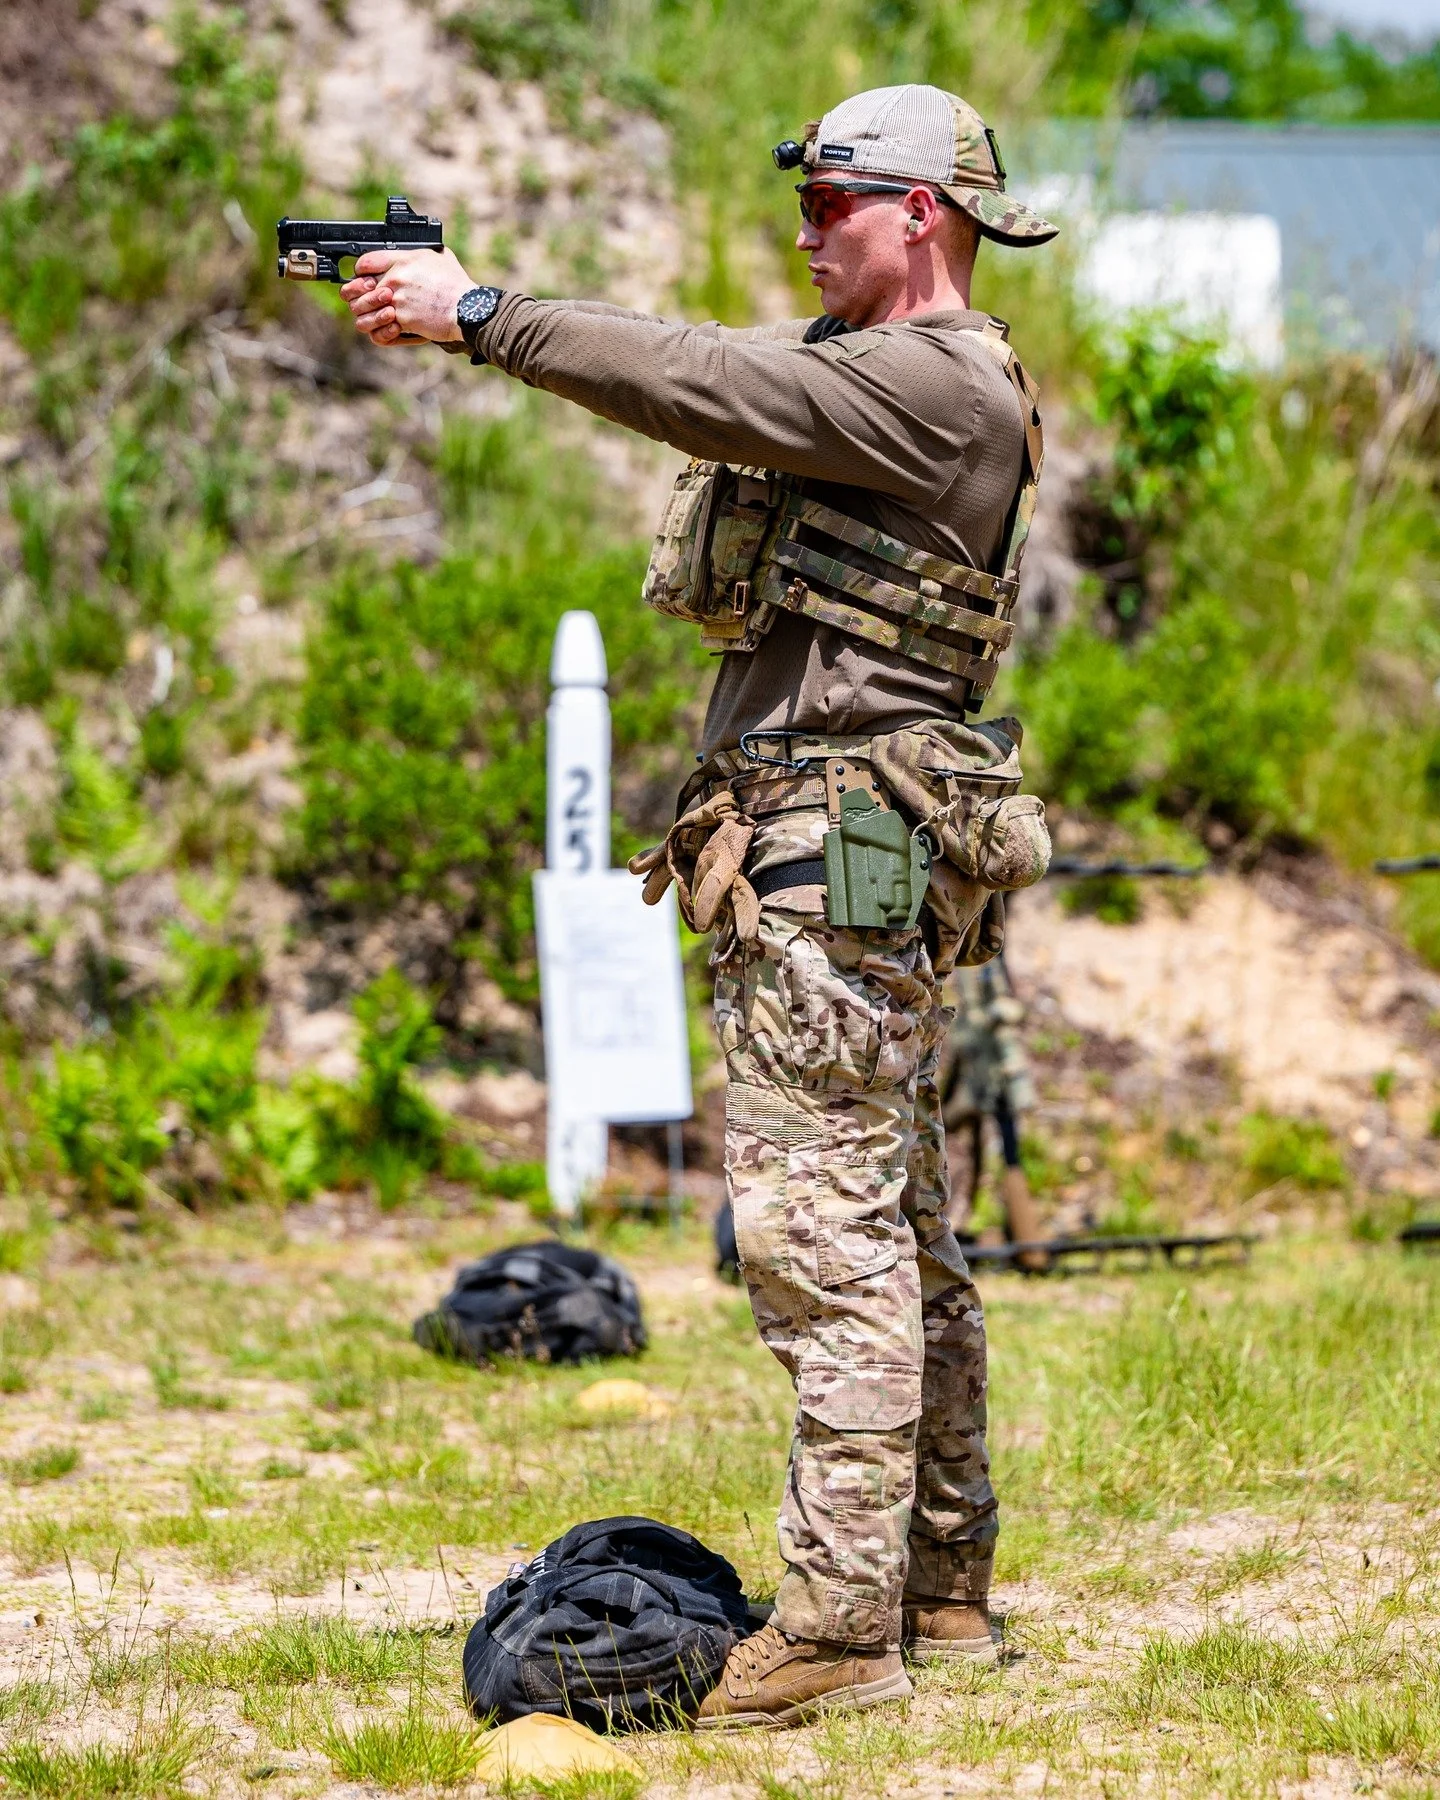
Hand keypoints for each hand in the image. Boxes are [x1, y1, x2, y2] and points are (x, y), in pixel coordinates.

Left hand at [341, 245, 474, 345]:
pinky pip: (380, 330)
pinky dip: (384, 333)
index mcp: (402, 260)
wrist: (466, 309)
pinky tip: (392, 330)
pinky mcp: (402, 320)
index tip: (364, 278)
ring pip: (363, 311)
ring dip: (368, 317)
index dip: (360, 272)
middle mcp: (395, 278)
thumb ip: (422, 253)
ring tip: (379, 318)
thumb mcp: (440, 257)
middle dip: (357, 297)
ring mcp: (396, 300)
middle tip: (365, 302)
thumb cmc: (457, 284)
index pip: (365, 262)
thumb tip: (420, 250)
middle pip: (357, 288)